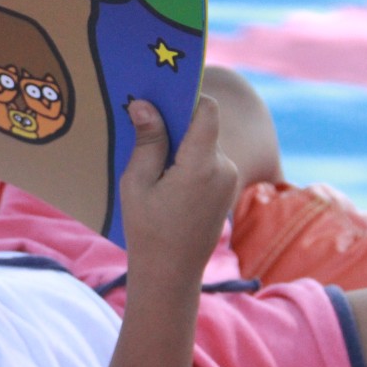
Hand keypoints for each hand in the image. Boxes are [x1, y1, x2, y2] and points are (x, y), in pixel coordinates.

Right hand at [120, 96, 238, 279]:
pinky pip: (207, 161)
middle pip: (203, 126)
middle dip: (175, 123)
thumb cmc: (148, 229)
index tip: (160, 94)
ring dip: (179, 145)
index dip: (186, 97)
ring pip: (204, 144)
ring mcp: (229, 179)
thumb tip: (145, 104)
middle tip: (143, 127)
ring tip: (151, 163)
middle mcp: (224, 167)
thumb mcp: (137, 182)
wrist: (171, 272)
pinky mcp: (227, 188)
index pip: (206, 111)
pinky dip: (187, 160)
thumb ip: (147, 141)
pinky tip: (164, 179)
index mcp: (201, 164)